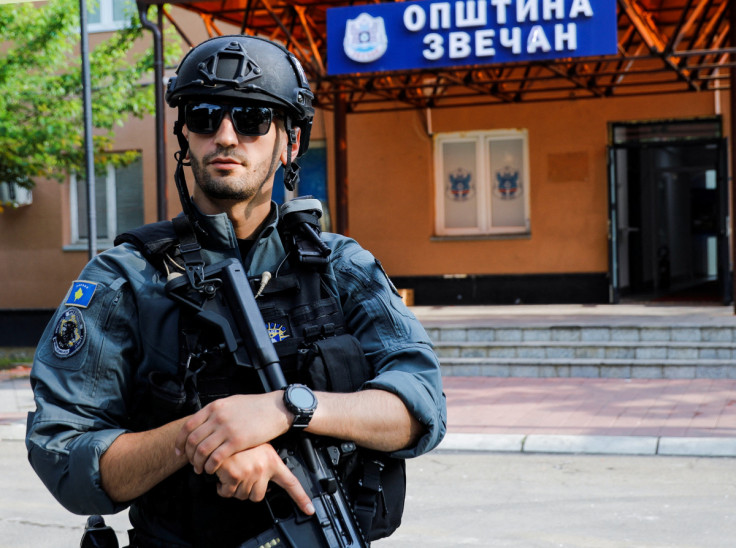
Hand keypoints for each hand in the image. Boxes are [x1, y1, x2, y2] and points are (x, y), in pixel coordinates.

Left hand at [175, 393, 290, 473]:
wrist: (276, 408)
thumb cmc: (257, 406)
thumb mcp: (232, 403)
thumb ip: (217, 412)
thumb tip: (205, 422)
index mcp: (215, 407)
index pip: (188, 426)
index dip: (180, 441)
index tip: (180, 451)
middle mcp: (217, 417)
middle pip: (193, 440)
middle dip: (189, 455)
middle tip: (191, 463)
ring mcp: (227, 429)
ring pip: (202, 450)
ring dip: (198, 463)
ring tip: (201, 469)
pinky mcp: (237, 441)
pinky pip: (216, 457)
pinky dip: (211, 466)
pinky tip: (212, 470)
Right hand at [215, 444, 314, 515]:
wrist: (223, 432)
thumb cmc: (240, 440)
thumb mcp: (260, 447)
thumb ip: (266, 463)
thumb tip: (268, 483)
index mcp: (273, 461)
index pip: (291, 483)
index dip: (301, 498)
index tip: (309, 509)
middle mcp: (263, 468)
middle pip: (258, 496)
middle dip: (248, 490)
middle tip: (242, 477)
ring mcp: (249, 473)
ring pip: (242, 495)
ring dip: (234, 488)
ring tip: (233, 473)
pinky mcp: (234, 476)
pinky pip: (227, 493)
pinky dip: (222, 488)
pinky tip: (223, 476)